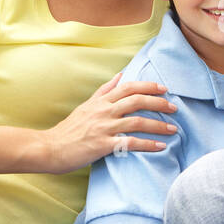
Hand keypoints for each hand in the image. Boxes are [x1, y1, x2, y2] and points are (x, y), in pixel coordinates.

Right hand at [44, 73, 176, 174]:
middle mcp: (104, 112)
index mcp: (101, 101)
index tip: (164, 89)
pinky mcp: (102, 145)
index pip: (129, 87)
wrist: (49, 148)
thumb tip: (121, 75)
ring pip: (137, 122)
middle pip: (137, 101)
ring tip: (173, 129)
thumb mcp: (86, 105)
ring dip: (158, 125)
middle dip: (159, 103)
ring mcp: (103, 128)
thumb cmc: (69, 129)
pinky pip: (130, 143)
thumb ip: (104, 91)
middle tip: (174, 108)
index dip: (148, 86)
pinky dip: (147, 144)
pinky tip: (160, 147)